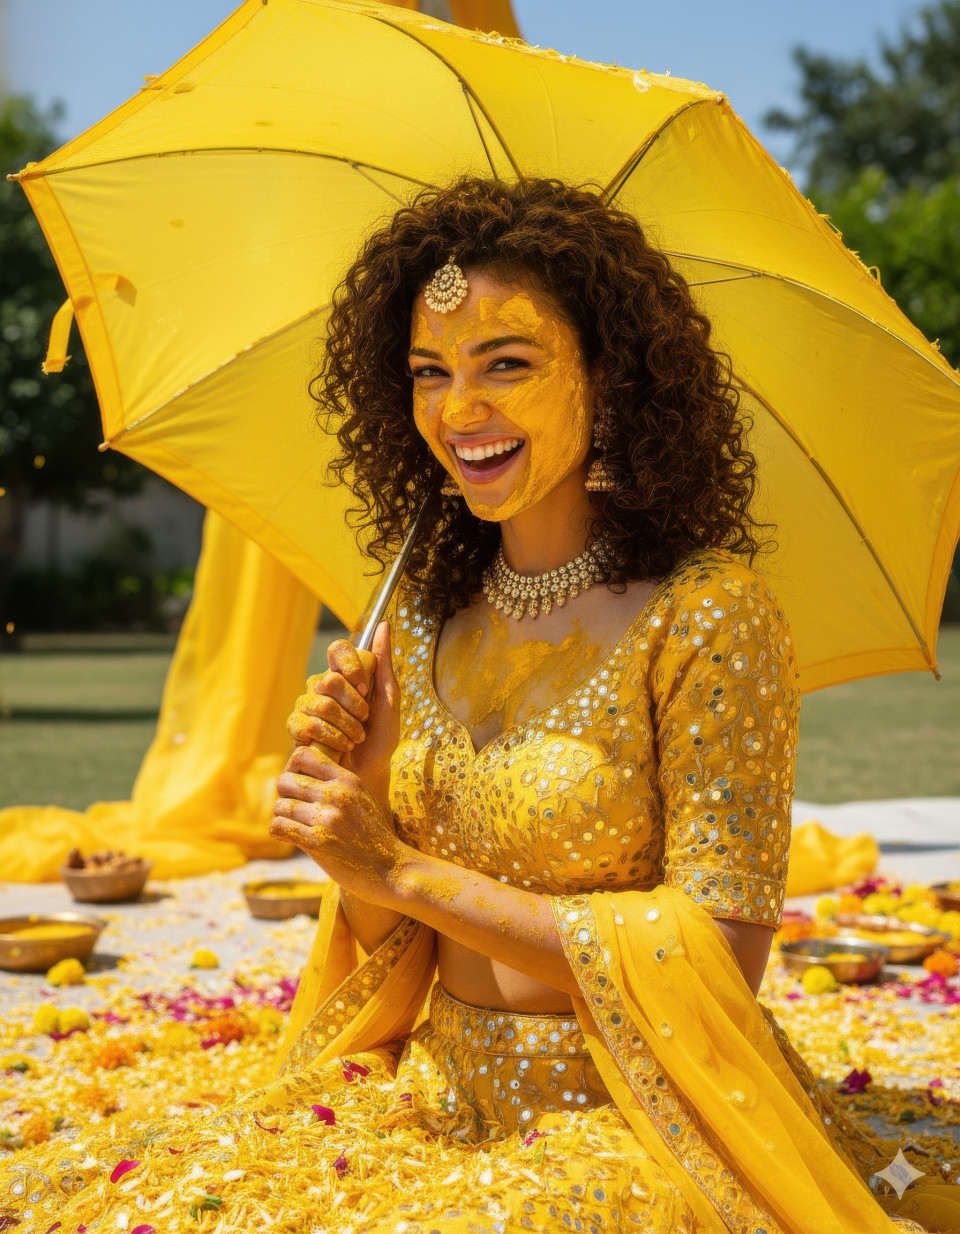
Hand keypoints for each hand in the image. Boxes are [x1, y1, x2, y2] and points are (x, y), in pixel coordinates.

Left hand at [271, 751, 405, 904]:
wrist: (390, 868)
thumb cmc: (372, 833)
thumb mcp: (361, 797)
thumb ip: (336, 782)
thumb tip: (301, 772)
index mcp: (347, 779)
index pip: (302, 755)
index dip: (291, 768)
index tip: (296, 783)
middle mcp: (336, 794)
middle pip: (285, 781)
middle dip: (284, 795)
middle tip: (293, 808)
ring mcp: (327, 818)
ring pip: (280, 806)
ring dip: (282, 816)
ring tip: (294, 824)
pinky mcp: (317, 842)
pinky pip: (279, 827)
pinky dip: (279, 832)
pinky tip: (290, 836)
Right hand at [286, 620, 399, 801]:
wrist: (370, 773)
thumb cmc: (381, 737)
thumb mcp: (390, 699)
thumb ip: (384, 662)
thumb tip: (384, 624)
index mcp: (344, 674)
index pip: (337, 648)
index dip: (350, 664)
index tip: (366, 687)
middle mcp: (321, 686)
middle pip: (329, 679)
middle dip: (354, 705)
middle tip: (364, 719)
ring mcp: (306, 706)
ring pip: (320, 703)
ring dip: (346, 725)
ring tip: (356, 738)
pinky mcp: (296, 728)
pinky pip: (307, 724)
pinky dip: (332, 738)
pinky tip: (341, 746)